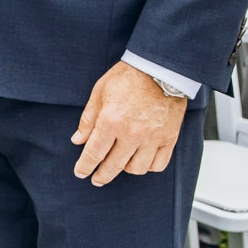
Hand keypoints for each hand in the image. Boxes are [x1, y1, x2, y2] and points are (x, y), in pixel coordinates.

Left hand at [70, 61, 186, 185]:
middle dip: (102, 176)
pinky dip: (148, 166)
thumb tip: (78, 140)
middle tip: (97, 179)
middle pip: (113, 166)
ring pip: (136, 169)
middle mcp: (132, 134)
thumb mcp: (100, 92)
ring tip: (120, 163)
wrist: (161, 68)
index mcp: (111, 121)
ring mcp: (152, 138)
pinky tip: (141, 160)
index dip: (85, 167)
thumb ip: (88, 119)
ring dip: (125, 169)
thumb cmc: (130, 76)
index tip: (81, 172)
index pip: (94, 154)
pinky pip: (158, 164)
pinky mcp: (169, 138)